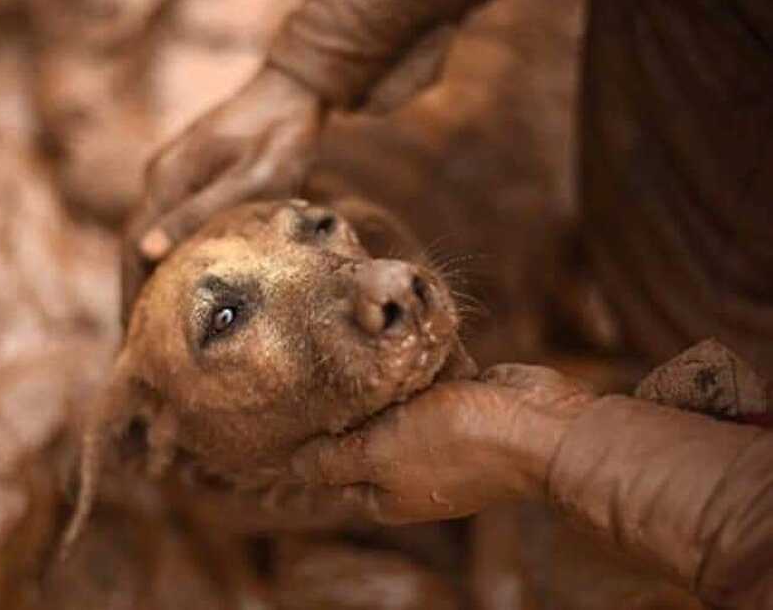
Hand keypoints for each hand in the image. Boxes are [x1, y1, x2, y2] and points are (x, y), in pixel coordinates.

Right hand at [122, 66, 325, 321]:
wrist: (295, 87)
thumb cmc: (281, 136)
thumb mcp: (249, 179)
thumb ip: (199, 213)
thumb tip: (145, 253)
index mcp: (168, 180)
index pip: (133, 250)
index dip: (129, 296)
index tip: (130, 340)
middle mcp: (161, 175)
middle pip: (134, 246)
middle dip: (133, 295)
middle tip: (138, 345)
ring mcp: (173, 171)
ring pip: (149, 235)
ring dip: (148, 278)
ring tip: (155, 324)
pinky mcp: (190, 171)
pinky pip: (168, 222)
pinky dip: (167, 256)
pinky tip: (180, 280)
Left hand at [290, 365, 595, 524]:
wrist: (538, 427)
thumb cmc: (455, 443)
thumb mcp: (379, 454)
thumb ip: (334, 460)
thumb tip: (292, 465)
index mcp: (386, 493)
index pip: (331, 471)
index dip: (312, 440)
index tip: (293, 401)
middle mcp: (409, 469)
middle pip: (362, 434)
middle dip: (348, 401)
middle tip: (322, 363)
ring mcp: (437, 436)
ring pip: (394, 403)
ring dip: (383, 377)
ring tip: (357, 341)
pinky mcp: (461, 403)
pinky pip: (426, 381)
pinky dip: (419, 364)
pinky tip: (403, 337)